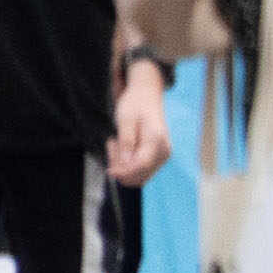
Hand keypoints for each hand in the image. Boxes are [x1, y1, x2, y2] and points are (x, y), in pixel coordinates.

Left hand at [104, 50, 169, 186]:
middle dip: (121, 168)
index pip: (141, 165)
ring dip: (122, 167)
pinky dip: (127, 165)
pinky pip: (140, 171)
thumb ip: (126, 142)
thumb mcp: (125, 120)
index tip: (108, 170)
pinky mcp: (158, 157)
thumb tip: (124, 164)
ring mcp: (163, 155)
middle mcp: (164, 150)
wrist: (146, 96)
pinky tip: (122, 149)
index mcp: (157, 139)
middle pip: (140, 174)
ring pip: (140, 176)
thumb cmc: (134, 105)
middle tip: (112, 145)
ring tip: (116, 145)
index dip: (123, 172)